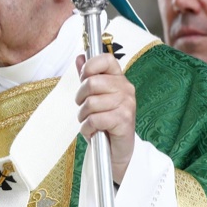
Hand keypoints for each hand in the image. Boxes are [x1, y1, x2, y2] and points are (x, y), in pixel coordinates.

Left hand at [75, 53, 136, 184]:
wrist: (117, 150)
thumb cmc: (105, 122)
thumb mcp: (95, 97)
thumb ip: (88, 76)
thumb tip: (80, 57)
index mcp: (119, 79)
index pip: (105, 58)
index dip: (89, 66)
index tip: (84, 79)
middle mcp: (126, 88)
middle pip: (91, 83)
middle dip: (80, 98)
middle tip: (85, 108)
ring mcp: (126, 104)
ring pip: (90, 103)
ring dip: (83, 116)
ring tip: (90, 122)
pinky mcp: (123, 120)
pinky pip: (94, 119)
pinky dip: (87, 129)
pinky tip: (93, 132)